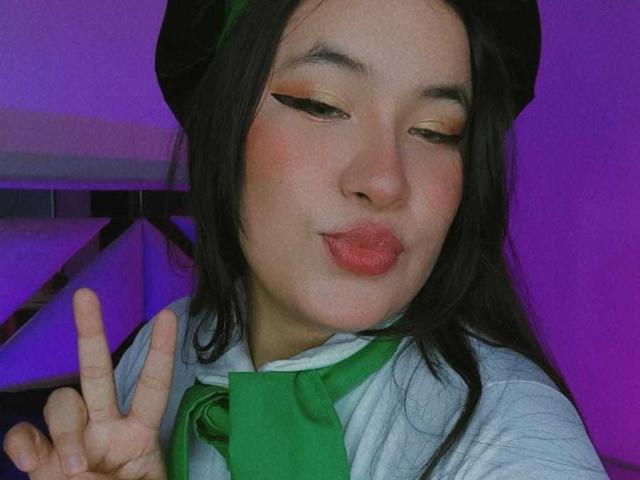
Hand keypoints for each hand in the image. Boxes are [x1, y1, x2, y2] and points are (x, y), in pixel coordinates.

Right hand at [3, 288, 177, 478]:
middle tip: (85, 295)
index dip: (160, 352)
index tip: (166, 316)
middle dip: (91, 332)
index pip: (152, 386)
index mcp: (138, 434)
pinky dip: (24, 444)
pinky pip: (23, 436)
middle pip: (97, 372)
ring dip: (63, 430)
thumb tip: (116, 473)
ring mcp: (70, 441)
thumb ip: (143, 474)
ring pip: (61, 403)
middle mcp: (103, 428)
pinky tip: (34, 462)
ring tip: (72, 469)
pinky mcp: (39, 462)